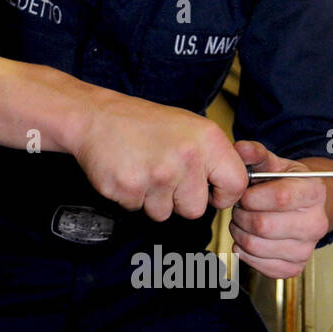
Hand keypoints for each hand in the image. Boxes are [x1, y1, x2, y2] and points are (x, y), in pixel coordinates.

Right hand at [73, 89, 248, 220]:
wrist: (96, 117)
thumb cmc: (144, 124)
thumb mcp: (190, 128)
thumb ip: (214, 157)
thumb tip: (235, 186)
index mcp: (207, 140)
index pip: (236, 185)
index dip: (223, 194)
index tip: (209, 191)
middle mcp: (186, 157)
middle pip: (196, 209)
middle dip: (179, 200)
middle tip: (163, 174)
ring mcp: (158, 174)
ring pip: (165, 214)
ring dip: (153, 200)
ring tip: (143, 170)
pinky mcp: (130, 187)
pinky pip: (138, 210)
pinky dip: (132, 197)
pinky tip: (128, 172)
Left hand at [229, 141, 332, 277]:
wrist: (302, 208)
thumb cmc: (286, 185)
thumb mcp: (273, 164)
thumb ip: (255, 154)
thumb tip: (241, 149)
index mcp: (314, 192)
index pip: (280, 197)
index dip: (252, 197)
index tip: (245, 194)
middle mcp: (316, 222)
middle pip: (263, 225)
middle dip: (241, 215)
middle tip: (241, 209)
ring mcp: (307, 248)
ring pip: (256, 246)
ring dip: (240, 233)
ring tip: (243, 222)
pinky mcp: (295, 267)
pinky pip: (260, 266)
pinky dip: (245, 253)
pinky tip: (249, 238)